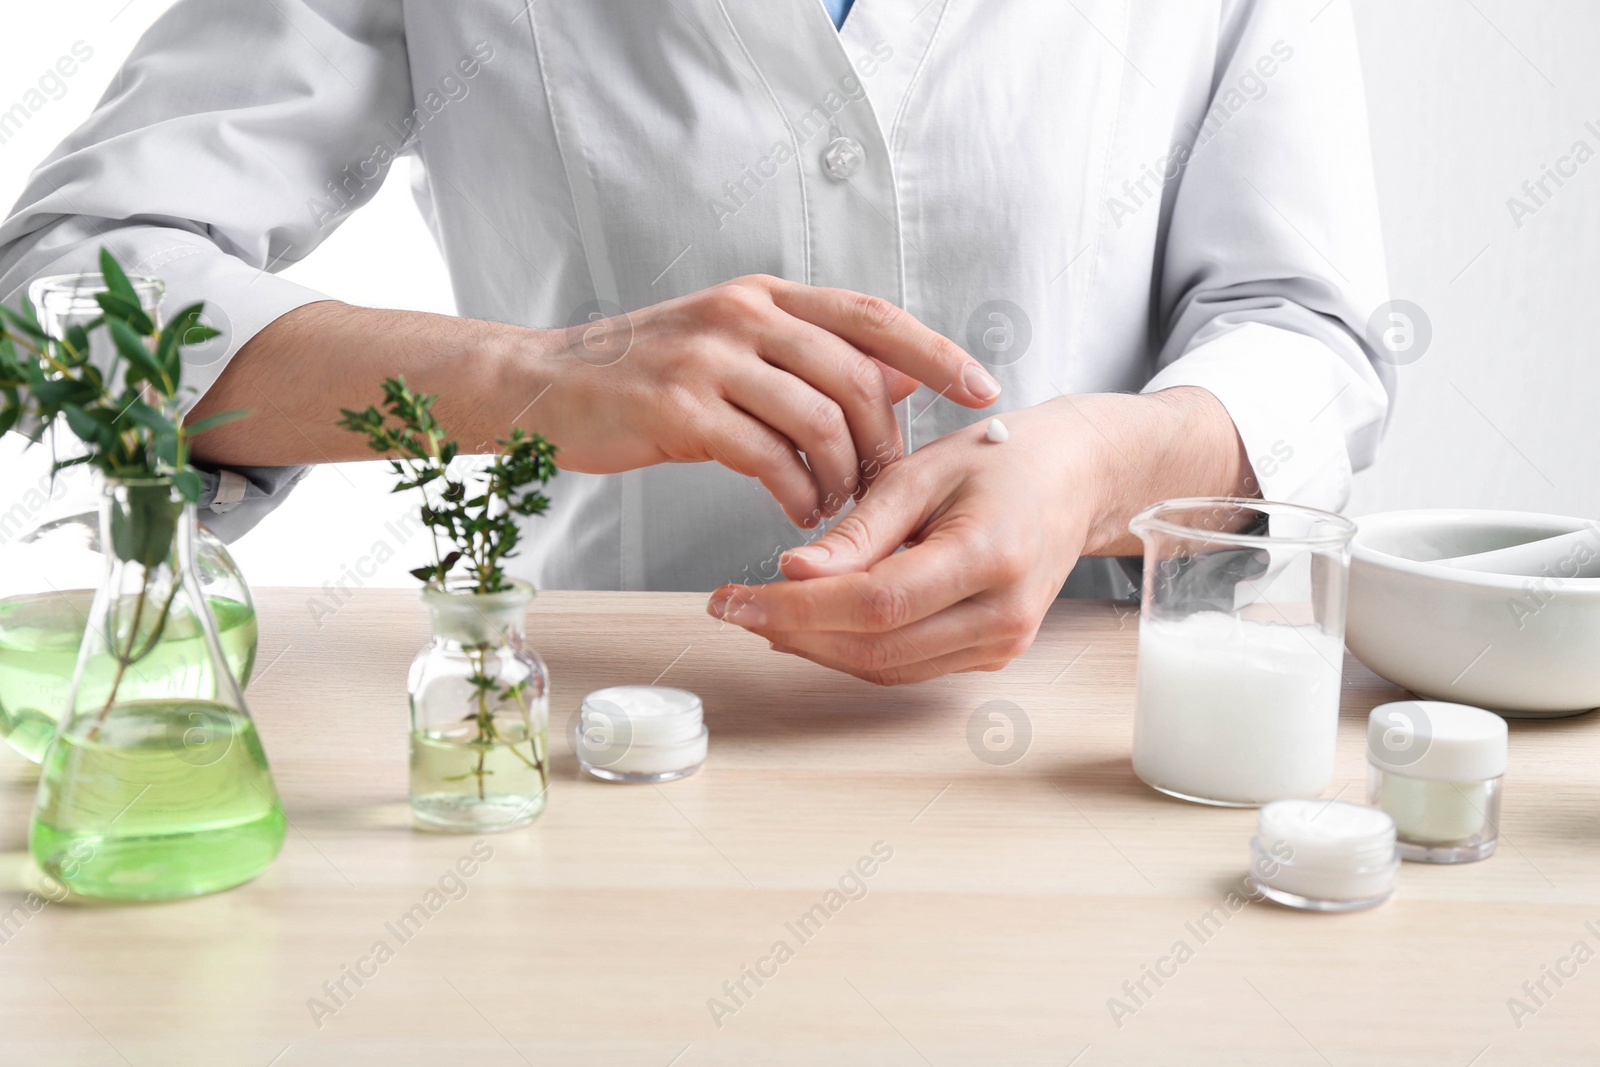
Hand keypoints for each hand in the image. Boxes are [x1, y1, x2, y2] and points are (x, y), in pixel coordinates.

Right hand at [540, 276, 1000, 525]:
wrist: (544, 386)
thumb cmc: (643, 376)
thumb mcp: (735, 348)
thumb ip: (813, 358)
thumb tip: (905, 377)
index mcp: (765, 296)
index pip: (872, 315)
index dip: (936, 352)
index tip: (983, 389)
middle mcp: (743, 314)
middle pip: (856, 376)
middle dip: (885, 441)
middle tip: (885, 486)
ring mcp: (710, 357)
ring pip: (819, 419)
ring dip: (843, 476)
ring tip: (837, 508)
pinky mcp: (680, 407)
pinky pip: (768, 456)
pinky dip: (796, 493)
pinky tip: (797, 513)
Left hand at [705, 388, 1251, 684]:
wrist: (1077, 479)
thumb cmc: (1004, 459)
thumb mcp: (924, 471)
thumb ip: (861, 529)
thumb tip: (792, 573)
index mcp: (991, 554)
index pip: (876, 603)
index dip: (797, 609)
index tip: (736, 597)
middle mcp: (1003, 613)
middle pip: (877, 646)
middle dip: (793, 632)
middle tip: (732, 606)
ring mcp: (1003, 643)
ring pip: (887, 666)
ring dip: (816, 647)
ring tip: (759, 614)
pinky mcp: (992, 653)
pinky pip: (908, 665)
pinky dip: (852, 649)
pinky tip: (810, 625)